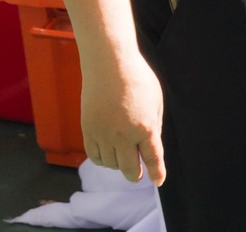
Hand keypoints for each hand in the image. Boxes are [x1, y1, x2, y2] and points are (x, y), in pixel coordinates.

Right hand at [82, 50, 166, 184]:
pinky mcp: (88, 132)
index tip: (158, 181)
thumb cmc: (136, 79)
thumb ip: (153, 126)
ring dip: (119, 164)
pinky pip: (95, 157)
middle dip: (136, 175)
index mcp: (145, 127)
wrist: (108, 65)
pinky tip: (109, 153)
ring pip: (112, 164)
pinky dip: (103, 159)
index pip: (152, 158)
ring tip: (124, 155)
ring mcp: (103, 135)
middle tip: (138, 175)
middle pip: (129, 168)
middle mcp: (123, 135)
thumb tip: (148, 146)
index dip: (157, 172)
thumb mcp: (155, 101)